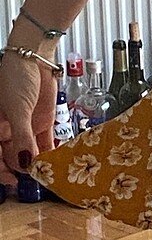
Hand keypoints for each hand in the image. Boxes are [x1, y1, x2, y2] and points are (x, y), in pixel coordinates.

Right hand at [0, 57, 56, 185]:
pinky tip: (58, 161)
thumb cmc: (15, 78)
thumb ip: (22, 138)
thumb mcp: (17, 110)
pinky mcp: (42, 122)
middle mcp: (9, 131)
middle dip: (23, 169)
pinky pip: (45, 142)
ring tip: (50, 173)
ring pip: (30, 152)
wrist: (34, 58)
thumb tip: (24, 163)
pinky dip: (51, 152)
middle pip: (13, 158)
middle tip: (36, 178)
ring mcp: (26, 127)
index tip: (13, 181)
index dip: (2, 171)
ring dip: (39, 162)